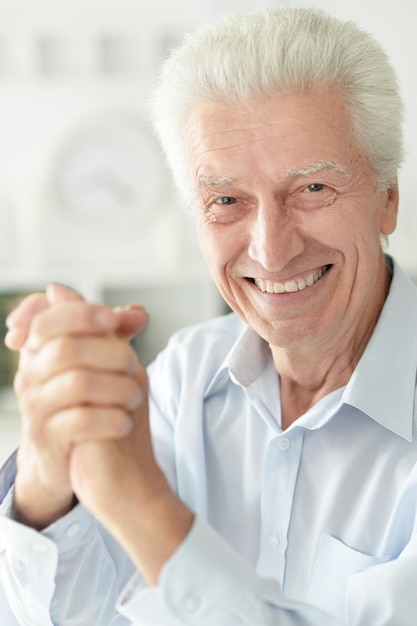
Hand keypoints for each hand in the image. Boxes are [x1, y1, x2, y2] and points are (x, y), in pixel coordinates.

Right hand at [9, 285, 147, 527]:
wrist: (62, 460)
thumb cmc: (81, 403)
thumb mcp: (94, 364)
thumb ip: (113, 334)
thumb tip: (139, 313)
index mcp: (39, 351)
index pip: (46, 319)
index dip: (80, 314)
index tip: (112, 319)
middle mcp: (30, 375)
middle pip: (65, 348)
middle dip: (110, 351)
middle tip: (135, 362)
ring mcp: (35, 407)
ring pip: (77, 383)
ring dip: (117, 386)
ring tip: (135, 395)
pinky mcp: (47, 438)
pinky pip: (81, 420)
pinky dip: (111, 418)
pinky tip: (125, 421)